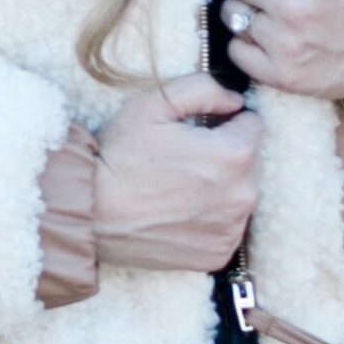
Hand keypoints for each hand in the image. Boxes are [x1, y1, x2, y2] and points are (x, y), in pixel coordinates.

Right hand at [90, 72, 259, 270]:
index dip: (224, 122)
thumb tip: (235, 100)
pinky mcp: (218, 254)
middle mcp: (243, 195)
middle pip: (250, 162)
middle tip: (183, 160)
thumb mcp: (154, 103)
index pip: (252, 125)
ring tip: (178, 187)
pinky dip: (210, 219)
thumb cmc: (120, 155)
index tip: (197, 132)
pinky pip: (226, 227)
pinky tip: (179, 213)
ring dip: (220, 188)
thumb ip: (204, 88)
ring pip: (239, 195)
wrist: (90, 212)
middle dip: (225, 155)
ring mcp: (231, 229)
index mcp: (235, 154)